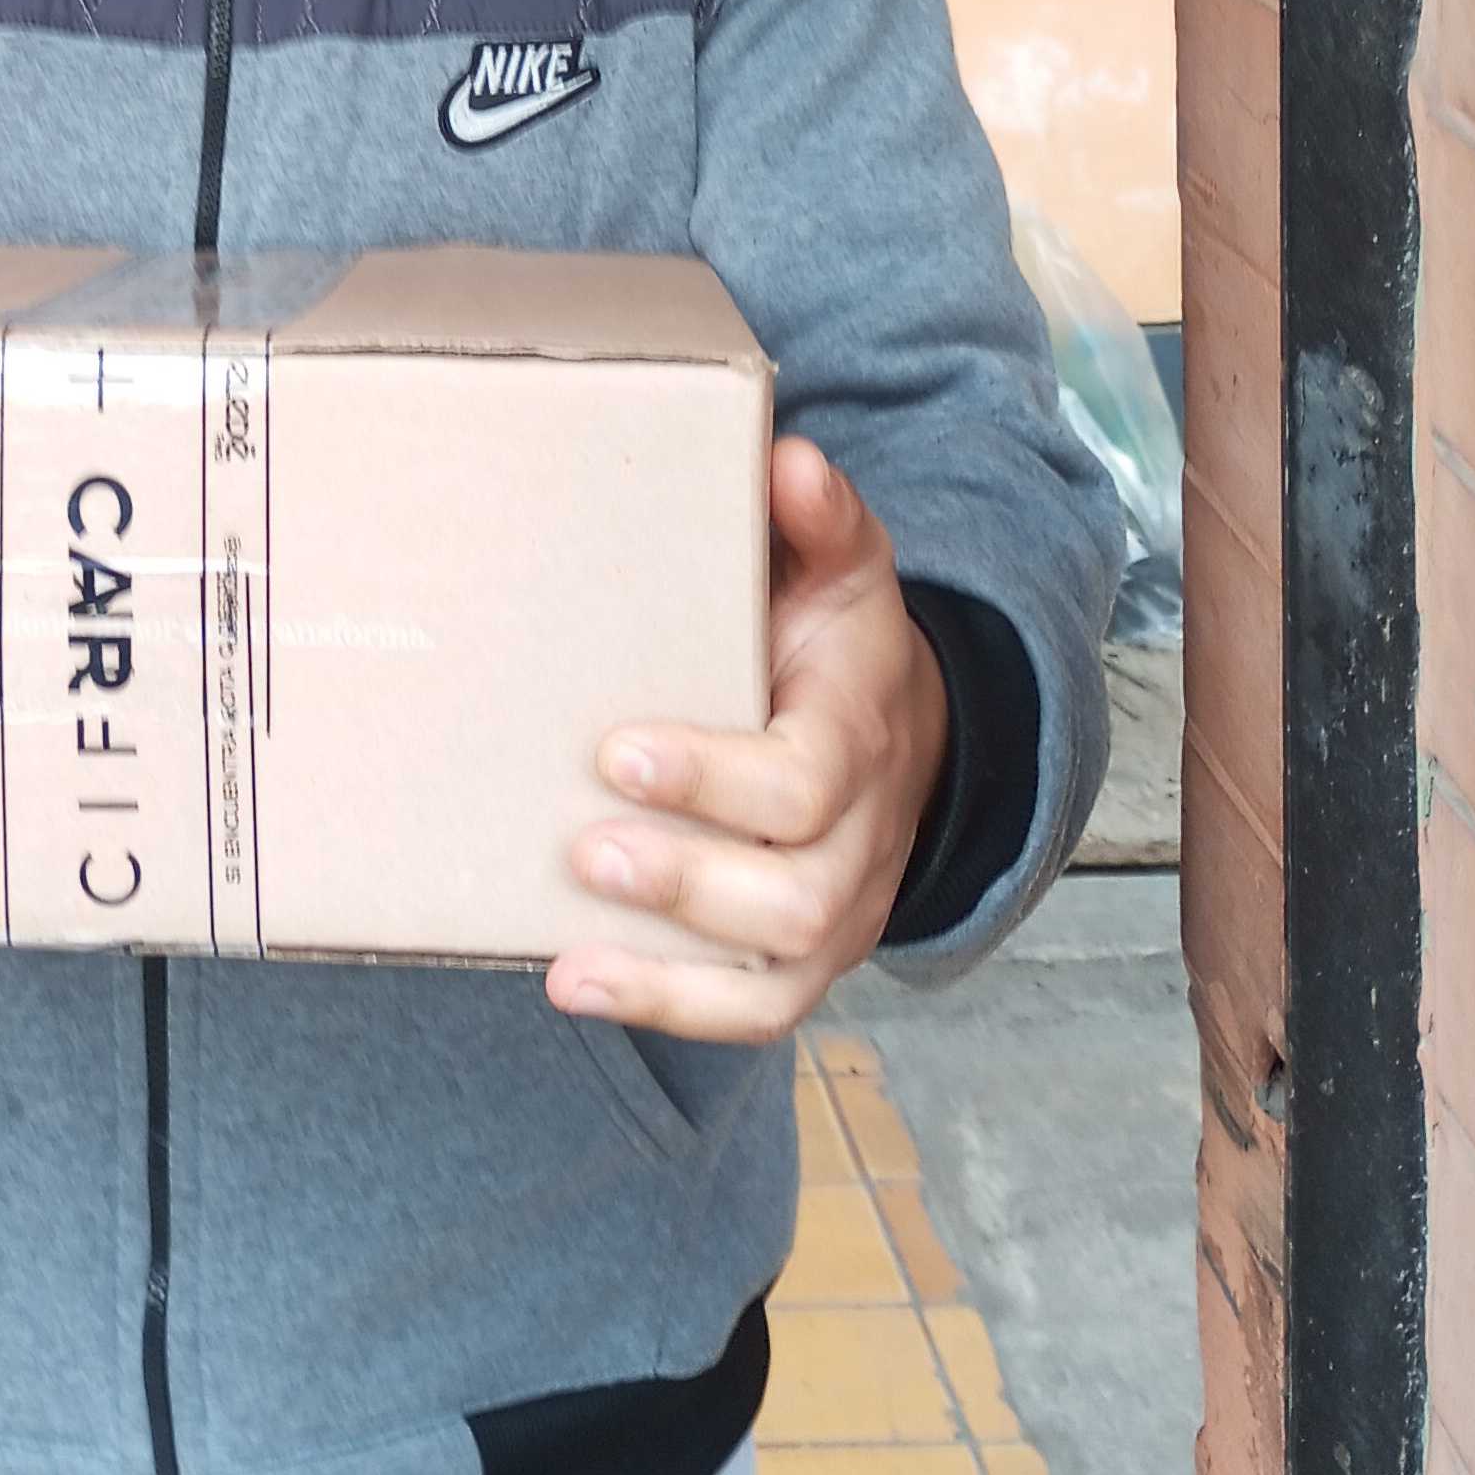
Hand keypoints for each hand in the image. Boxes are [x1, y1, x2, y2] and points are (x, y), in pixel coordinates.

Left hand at [544, 436, 949, 1043]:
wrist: (902, 728)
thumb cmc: (836, 641)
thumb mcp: (842, 567)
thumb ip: (819, 518)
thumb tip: (787, 460)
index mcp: (861, 734)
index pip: (807, 780)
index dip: (716, 780)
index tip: (619, 751)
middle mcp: (862, 837)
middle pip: (796, 894)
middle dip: (689, 879)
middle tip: (586, 846)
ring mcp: (840, 911)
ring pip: (778, 969)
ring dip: (669, 963)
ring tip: (572, 940)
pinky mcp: (806, 959)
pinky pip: (755, 1014)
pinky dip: (667, 1007)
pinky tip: (573, 981)